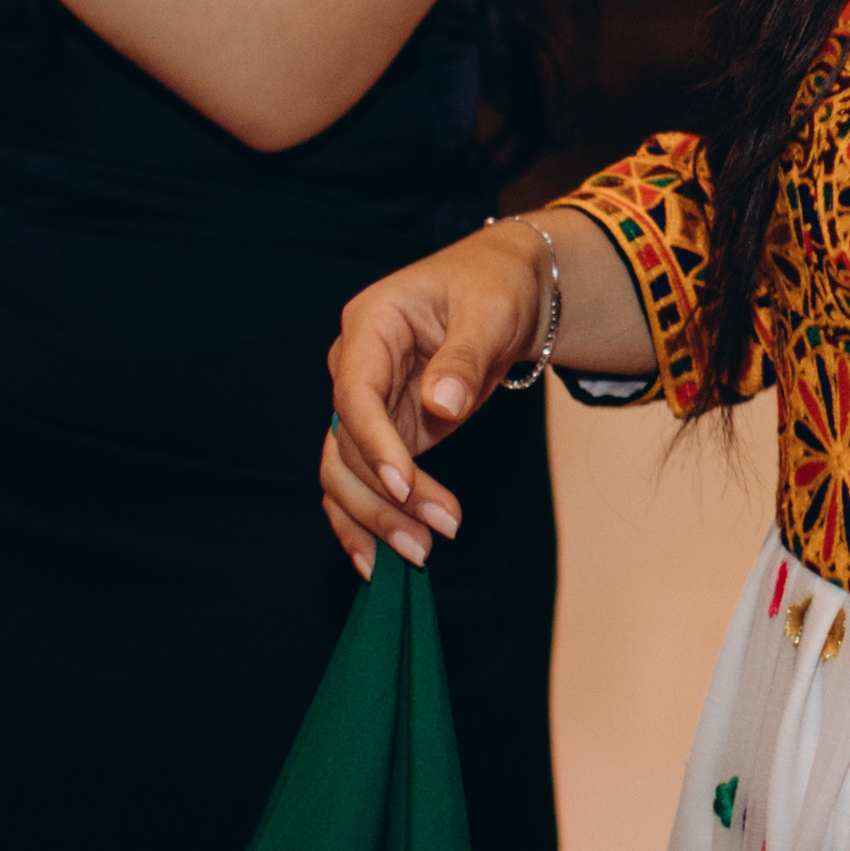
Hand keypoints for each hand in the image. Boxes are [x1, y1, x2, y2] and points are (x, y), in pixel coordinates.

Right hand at [319, 221, 547, 574]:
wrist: (504, 291)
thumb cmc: (495, 288)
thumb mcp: (490, 312)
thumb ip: (464, 358)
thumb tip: (441, 406)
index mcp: (370, 325)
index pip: (355, 394)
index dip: (375, 444)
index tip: (405, 486)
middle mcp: (355, 367)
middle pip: (345, 443)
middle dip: (383, 497)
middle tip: (431, 540)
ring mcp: (368, 405)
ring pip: (345, 472)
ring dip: (376, 518)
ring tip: (421, 554)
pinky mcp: (386, 433)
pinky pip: (363, 482)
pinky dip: (368, 520)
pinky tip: (380, 563)